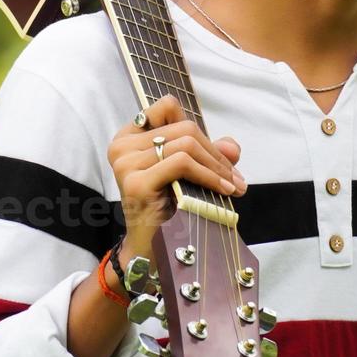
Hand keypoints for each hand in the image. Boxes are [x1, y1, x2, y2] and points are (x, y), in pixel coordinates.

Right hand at [107, 94, 243, 260]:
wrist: (151, 250)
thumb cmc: (168, 210)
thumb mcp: (189, 174)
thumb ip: (209, 154)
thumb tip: (232, 145)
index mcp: (128, 137)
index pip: (166, 107)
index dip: (195, 127)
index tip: (214, 154)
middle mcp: (121, 146)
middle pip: (183, 128)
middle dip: (215, 153)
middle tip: (235, 178)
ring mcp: (126, 164)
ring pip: (186, 145)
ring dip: (217, 167)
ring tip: (232, 186)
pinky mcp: (137, 182)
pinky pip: (182, 164)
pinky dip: (209, 175)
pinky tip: (222, 191)